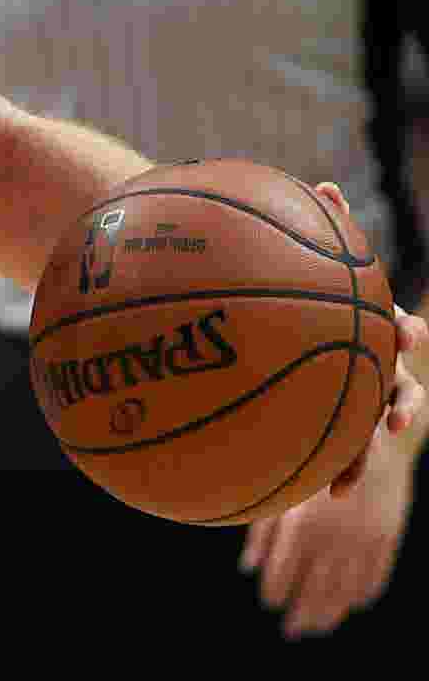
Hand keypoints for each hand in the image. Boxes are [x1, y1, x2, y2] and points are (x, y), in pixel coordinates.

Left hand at [243, 436, 412, 637]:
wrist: (369, 439)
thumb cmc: (312, 463)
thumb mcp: (283, 493)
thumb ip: (263, 532)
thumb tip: (247, 569)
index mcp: (302, 525)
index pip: (284, 573)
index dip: (276, 592)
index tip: (270, 604)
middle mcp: (334, 536)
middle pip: (316, 589)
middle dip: (303, 614)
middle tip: (292, 632)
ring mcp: (364, 539)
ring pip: (346, 589)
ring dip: (332, 613)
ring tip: (318, 628)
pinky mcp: (388, 537)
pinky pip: (376, 575)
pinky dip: (363, 594)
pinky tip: (351, 604)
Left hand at [314, 182, 426, 499]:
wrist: (274, 327)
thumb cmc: (299, 290)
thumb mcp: (307, 262)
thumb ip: (318, 228)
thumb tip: (325, 185)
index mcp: (371, 329)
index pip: (399, 328)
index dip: (406, 332)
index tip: (405, 335)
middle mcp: (373, 365)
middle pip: (400, 386)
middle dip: (404, 403)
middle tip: (397, 417)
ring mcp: (356, 398)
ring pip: (366, 434)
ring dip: (363, 457)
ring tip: (347, 482)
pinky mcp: (333, 425)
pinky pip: (334, 453)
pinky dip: (334, 473)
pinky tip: (321, 495)